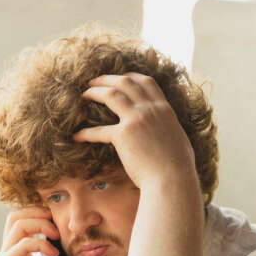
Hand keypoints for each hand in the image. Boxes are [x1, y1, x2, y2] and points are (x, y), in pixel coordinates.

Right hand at [0, 206, 67, 255]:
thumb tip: (81, 245)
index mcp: (19, 253)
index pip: (23, 221)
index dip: (40, 215)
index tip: (61, 221)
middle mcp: (9, 252)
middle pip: (15, 216)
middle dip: (37, 212)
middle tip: (57, 220)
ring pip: (16, 223)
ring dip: (40, 223)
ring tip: (57, 235)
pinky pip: (22, 243)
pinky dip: (40, 243)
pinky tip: (55, 253)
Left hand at [73, 73, 197, 193]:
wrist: (172, 179)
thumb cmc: (178, 166)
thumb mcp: (177, 137)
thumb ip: (168, 127)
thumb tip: (167, 130)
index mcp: (164, 109)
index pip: (146, 82)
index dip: (131, 76)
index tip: (120, 77)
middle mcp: (150, 109)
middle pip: (126, 82)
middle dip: (107, 79)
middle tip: (93, 81)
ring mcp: (136, 119)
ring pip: (112, 95)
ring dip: (95, 92)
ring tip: (84, 95)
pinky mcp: (123, 136)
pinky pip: (99, 130)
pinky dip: (86, 133)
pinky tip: (76, 136)